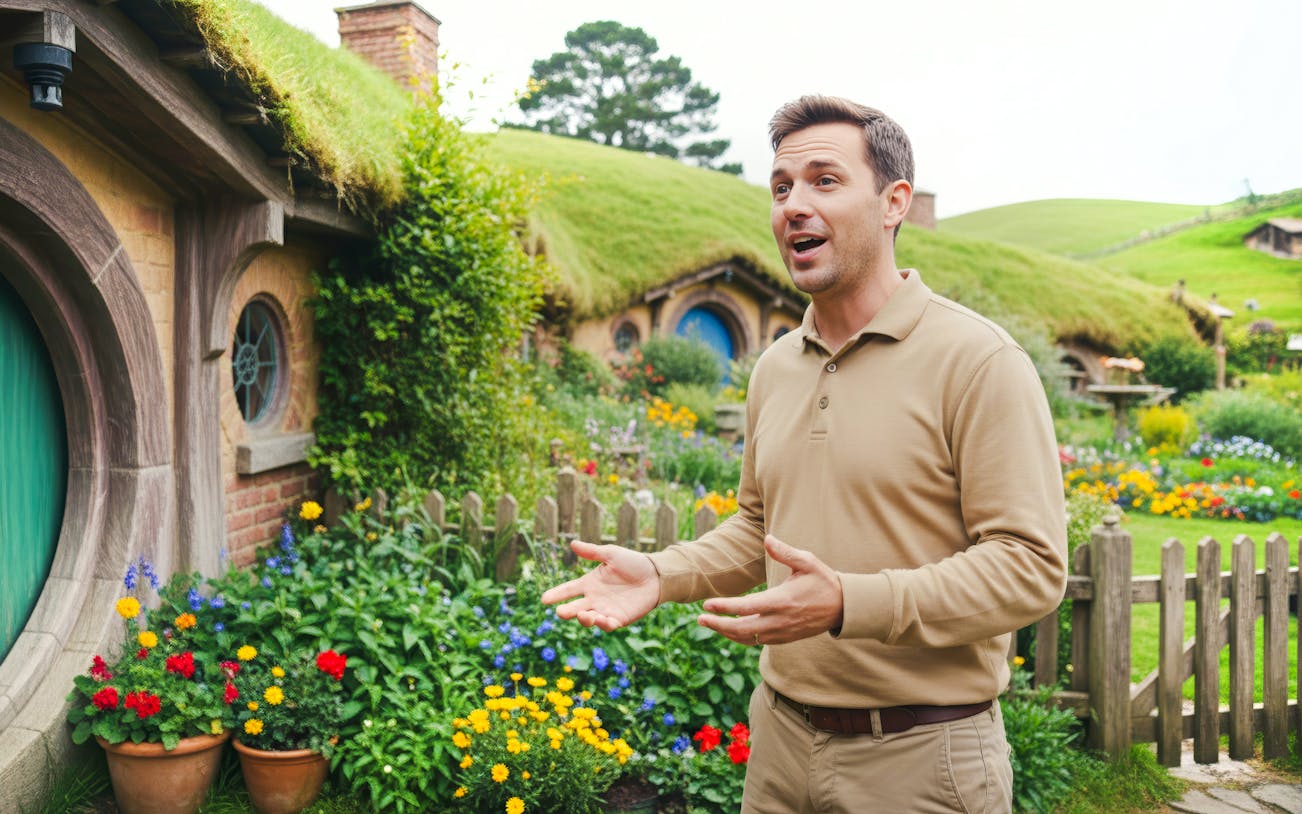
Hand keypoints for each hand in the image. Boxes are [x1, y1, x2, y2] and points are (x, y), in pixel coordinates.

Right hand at [540, 540, 660, 631]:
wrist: (655, 575)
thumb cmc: (633, 563)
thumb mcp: (611, 554)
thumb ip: (592, 552)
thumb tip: (572, 544)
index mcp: (590, 583)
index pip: (568, 590)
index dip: (556, 594)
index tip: (544, 599)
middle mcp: (595, 599)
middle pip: (575, 608)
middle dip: (566, 612)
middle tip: (560, 612)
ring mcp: (606, 610)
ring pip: (590, 619)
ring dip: (585, 619)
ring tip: (584, 615)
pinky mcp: (620, 619)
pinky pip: (608, 625)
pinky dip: (604, 624)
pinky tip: (603, 620)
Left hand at [698, 535, 843, 645]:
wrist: (843, 607)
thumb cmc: (823, 581)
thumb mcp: (808, 561)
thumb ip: (785, 552)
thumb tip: (767, 539)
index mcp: (783, 600)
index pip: (747, 608)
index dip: (725, 607)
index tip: (706, 604)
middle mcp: (780, 620)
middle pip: (742, 629)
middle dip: (718, 625)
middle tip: (700, 619)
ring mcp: (782, 632)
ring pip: (748, 638)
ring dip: (726, 632)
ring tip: (709, 623)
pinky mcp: (784, 639)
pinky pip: (757, 641)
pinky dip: (740, 637)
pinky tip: (729, 629)